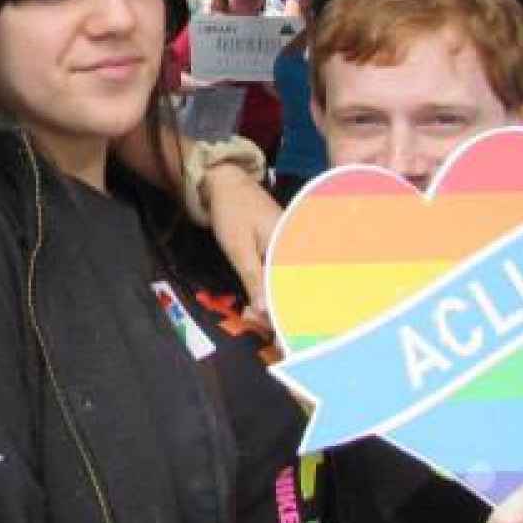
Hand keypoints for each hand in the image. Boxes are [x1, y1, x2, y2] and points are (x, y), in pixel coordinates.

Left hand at [202, 165, 281, 329]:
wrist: (225, 183)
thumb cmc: (232, 211)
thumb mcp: (239, 249)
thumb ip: (253, 279)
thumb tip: (265, 310)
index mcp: (291, 247)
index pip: (298, 287)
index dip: (293, 314)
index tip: (286, 338)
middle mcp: (296, 248)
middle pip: (296, 289)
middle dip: (283, 313)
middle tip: (275, 339)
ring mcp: (289, 249)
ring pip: (287, 284)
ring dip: (276, 304)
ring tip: (261, 323)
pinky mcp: (280, 251)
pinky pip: (280, 276)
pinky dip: (271, 291)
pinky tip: (260, 307)